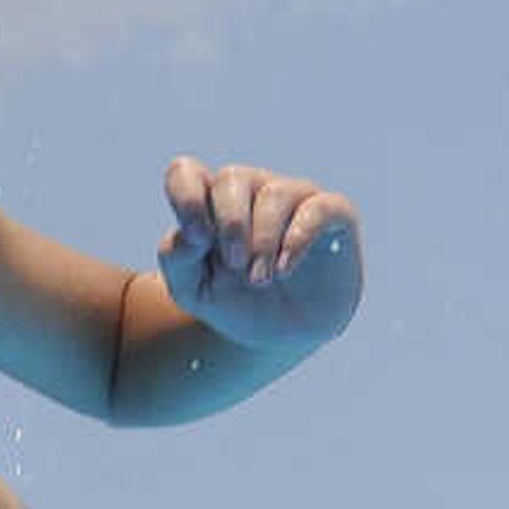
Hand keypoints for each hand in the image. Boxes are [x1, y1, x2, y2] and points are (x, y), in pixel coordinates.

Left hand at [156, 158, 360, 346]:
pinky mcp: (332, 213)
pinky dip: (298, 238)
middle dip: (230, 224)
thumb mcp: (193, 290)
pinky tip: (285, 270)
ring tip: (260, 279)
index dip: (185, 197)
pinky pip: (319, 208)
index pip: (186, 172)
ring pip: (274, 193)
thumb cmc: (235, 302)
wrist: (283, 336)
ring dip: (262, 240)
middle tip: (235, 266)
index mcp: (210, 203)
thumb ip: (176, 258)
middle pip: (231, 178)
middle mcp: (251, 190)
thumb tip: (191, 234)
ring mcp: (293, 197)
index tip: (196, 239)